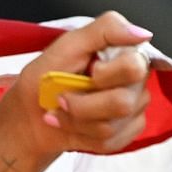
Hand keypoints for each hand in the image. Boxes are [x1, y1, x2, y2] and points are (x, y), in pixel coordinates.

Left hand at [8, 11, 154, 163]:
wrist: (29, 116)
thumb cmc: (45, 79)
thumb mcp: (67, 45)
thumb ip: (106, 29)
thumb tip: (142, 34)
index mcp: (125, 54)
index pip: (134, 66)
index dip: (105, 75)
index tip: (88, 71)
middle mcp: (135, 81)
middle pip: (124, 102)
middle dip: (84, 105)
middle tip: (63, 97)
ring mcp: (133, 108)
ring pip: (112, 126)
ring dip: (77, 121)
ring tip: (62, 111)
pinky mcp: (125, 132)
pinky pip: (111, 142)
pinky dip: (83, 136)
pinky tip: (71, 126)